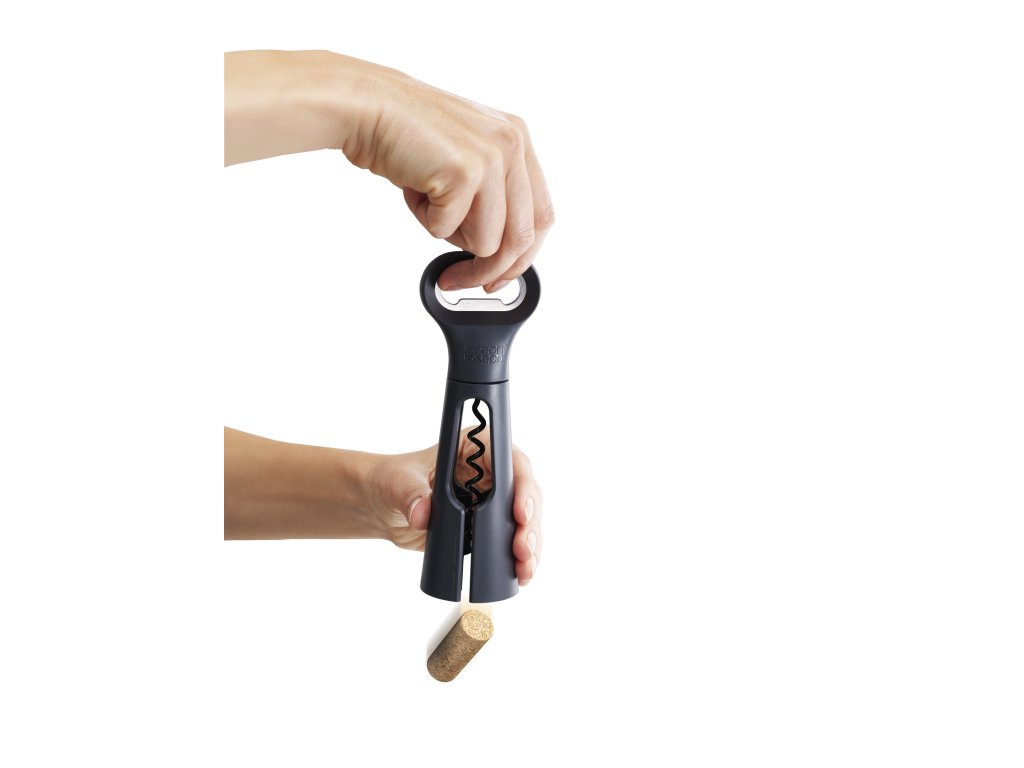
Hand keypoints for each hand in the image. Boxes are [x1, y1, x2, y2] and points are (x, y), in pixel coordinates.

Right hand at [224, 50, 553, 290]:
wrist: (365, 106)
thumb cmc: (405, 135)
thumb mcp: (463, 160)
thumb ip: (489, 196)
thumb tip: (495, 252)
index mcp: (517, 140)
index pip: (541, 217)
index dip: (521, 257)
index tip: (498, 277)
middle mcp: (513, 145)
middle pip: (521, 237)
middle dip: (489, 270)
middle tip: (460, 280)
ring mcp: (492, 157)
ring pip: (487, 242)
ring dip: (449, 237)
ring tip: (427, 202)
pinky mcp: (465, 171)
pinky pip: (450, 231)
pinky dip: (426, 221)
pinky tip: (415, 189)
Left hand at [366, 429, 542, 586]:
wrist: (382, 508)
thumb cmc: (392, 481)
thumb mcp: (398, 482)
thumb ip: (411, 495)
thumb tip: (422, 514)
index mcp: (474, 448)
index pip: (509, 462)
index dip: (522, 486)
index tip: (520, 513)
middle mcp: (491, 471)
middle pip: (524, 494)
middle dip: (528, 524)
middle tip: (523, 550)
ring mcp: (492, 500)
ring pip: (525, 520)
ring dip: (529, 545)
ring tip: (525, 569)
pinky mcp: (489, 526)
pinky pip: (512, 540)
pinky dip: (519, 558)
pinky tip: (522, 573)